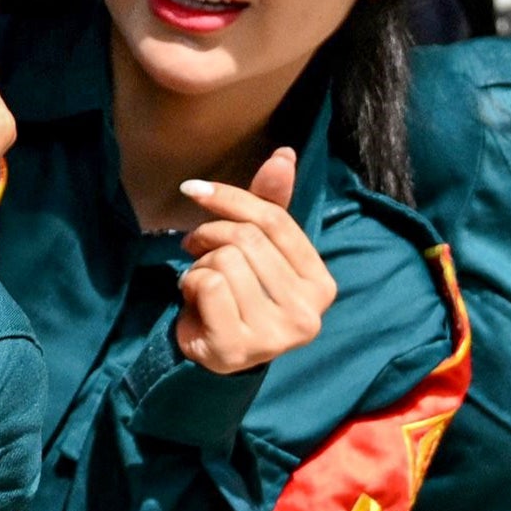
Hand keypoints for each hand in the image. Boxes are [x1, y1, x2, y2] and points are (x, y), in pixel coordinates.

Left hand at [168, 146, 338, 374]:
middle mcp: (308, 314)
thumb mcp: (257, 249)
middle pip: (246, 239)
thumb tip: (284, 154)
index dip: (231, 197)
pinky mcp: (238, 348)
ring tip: (201, 281)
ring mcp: (275, 336)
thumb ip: (271, 203)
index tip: (195, 190)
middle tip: (195, 247)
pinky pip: (207, 286)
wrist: (211, 356)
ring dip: (199, 265)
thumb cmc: (238, 293)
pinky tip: (194, 302)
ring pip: (225, 261)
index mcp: (321, 284)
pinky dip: (190, 284)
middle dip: (210, 234)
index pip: (275, 221)